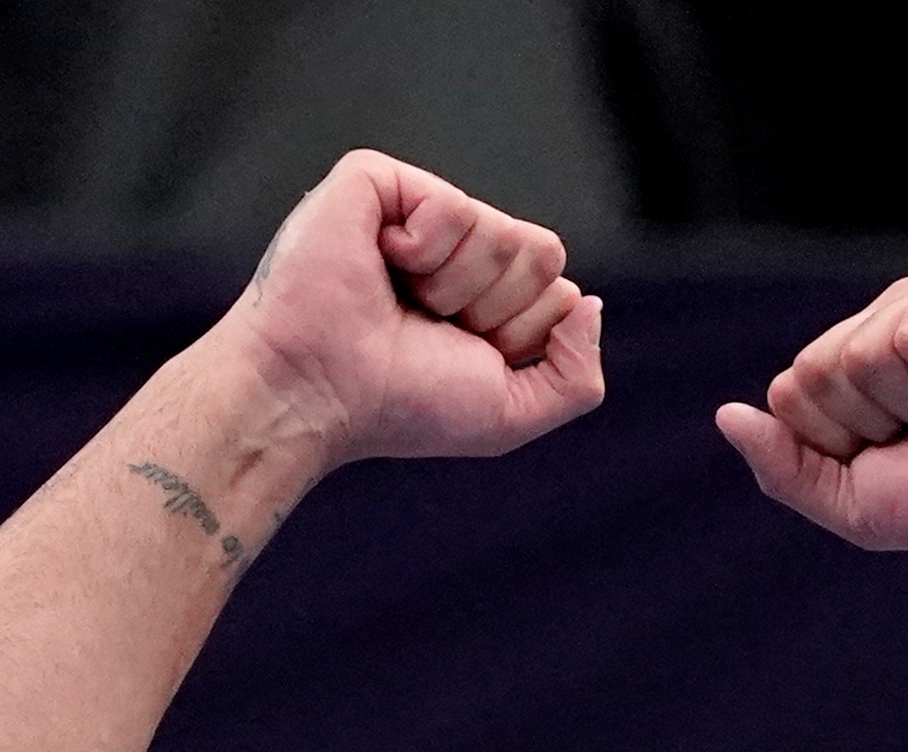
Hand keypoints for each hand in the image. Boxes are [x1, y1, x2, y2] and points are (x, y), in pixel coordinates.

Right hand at [212, 151, 602, 469]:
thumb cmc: (400, 406)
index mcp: (485, 295)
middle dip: (496, 307)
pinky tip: (379, 264)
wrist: (318, 392)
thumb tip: (589, 304)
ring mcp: (417, 211)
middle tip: (429, 326)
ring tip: (397, 299)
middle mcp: (455, 249)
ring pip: (502, 229)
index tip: (459, 355)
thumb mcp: (511, 414)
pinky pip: (451, 204)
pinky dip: (422, 250)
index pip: (559, 290)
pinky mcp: (377, 180)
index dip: (519, 335)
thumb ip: (577, 377)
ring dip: (453, 286)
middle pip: (542, 252)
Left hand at [718, 252, 907, 564]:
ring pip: (866, 349)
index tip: (907, 456)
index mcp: (863, 364)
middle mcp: (895, 318)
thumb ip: (788, 467)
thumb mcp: (859, 505)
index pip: (795, 390)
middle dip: (877, 422)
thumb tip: (727, 415)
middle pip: (821, 367)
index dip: (844, 442)